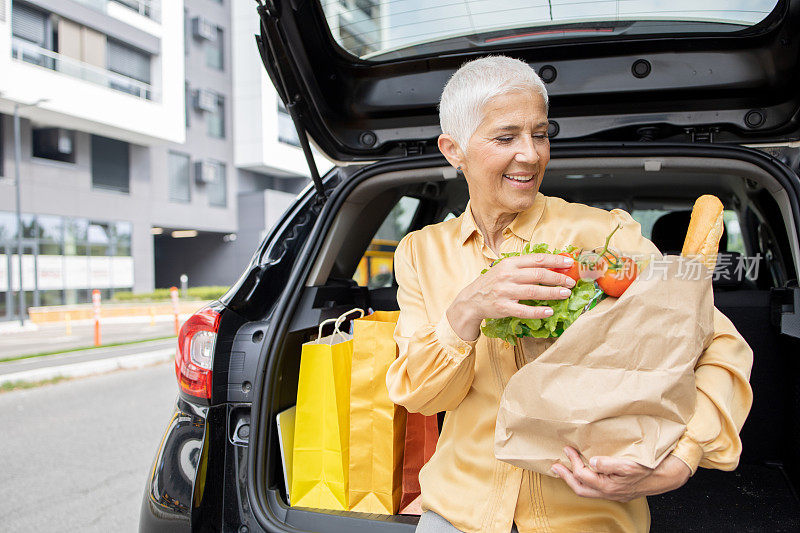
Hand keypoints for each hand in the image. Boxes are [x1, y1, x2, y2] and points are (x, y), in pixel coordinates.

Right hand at [447, 254, 576, 340]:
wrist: (471, 300)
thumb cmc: (491, 283)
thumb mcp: (504, 269)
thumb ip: (523, 267)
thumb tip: (549, 266)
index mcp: (509, 263)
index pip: (536, 259)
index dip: (555, 261)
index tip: (569, 263)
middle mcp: (507, 275)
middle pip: (538, 274)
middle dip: (558, 278)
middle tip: (570, 282)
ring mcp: (505, 291)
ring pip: (534, 291)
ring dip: (552, 292)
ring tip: (565, 294)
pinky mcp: (503, 307)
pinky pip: (524, 310)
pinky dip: (538, 311)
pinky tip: (549, 311)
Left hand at [551, 446, 690, 502]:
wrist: (665, 477)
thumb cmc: (648, 468)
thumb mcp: (629, 464)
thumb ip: (610, 464)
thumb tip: (593, 461)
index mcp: (610, 486)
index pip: (583, 475)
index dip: (573, 462)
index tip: (568, 450)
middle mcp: (609, 492)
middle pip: (581, 489)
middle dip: (566, 477)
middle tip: (555, 466)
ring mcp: (613, 493)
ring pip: (587, 491)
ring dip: (574, 480)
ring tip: (564, 470)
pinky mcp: (617, 491)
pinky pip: (595, 489)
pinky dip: (585, 481)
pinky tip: (583, 473)